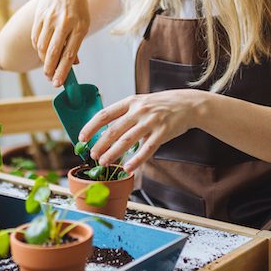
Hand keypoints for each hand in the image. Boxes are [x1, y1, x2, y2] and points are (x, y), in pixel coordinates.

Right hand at [31, 0, 89, 86]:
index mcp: (80, 26)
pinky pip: (36, 38)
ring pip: (42, 46)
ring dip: (43, 60)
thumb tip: (73, 64)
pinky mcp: (40, 16)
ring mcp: (50, 19)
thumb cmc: (77, 10)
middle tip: (50, 79)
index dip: (63, 71)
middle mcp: (64, 23)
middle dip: (50, 69)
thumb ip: (76, 44)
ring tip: (47, 67)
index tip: (58, 83)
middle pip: (54, 52)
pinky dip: (38, 48)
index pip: (70, 54)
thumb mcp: (83, 25)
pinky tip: (42, 53)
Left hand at [78, 89, 202, 171]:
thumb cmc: (161, 105)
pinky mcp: (162, 133)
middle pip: (113, 130)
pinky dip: (136, 160)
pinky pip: (147, 149)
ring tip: (104, 162)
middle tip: (93, 155)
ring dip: (113, 153)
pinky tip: (128, 168)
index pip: (105, 114)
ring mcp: (151, 121)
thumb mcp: (141, 103)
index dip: (91, 127)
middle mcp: (139, 111)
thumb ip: (125, 115)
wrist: (188, 104)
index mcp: (130, 102)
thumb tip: (105, 132)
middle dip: (100, 144)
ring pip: (127, 140)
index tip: (82, 138)